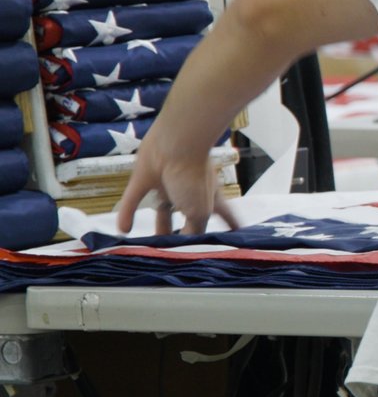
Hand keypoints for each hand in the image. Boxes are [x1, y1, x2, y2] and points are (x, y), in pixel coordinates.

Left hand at [115, 135, 238, 235]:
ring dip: (159, 227)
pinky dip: (127, 215)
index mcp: (209, 199)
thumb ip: (193, 231)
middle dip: (186, 233)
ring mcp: (166, 185)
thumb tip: (183, 246)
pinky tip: (123, 229)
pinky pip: (134, 200)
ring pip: (163, 211)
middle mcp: (190, 193)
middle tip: (180, 252)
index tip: (236, 234)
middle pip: (189, 217)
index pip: (225, 215)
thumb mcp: (200, 212)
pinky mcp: (143, 179)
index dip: (230, 225)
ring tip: (152, 246)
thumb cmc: (194, 176)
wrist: (174, 144)